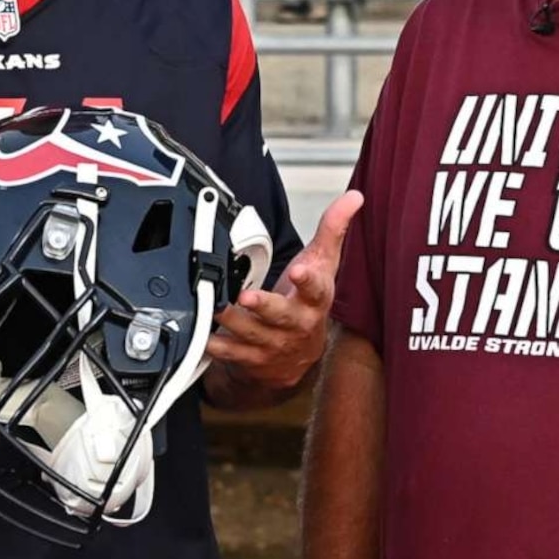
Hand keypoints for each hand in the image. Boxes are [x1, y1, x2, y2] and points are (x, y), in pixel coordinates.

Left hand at [208, 191, 360, 395]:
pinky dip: (215, 346)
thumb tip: (354, 197)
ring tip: (215, 307)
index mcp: (315, 301)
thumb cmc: (308, 304)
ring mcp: (273, 344)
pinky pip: (231, 354)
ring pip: (250, 334)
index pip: (316, 289)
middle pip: (281, 315)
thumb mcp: (323, 267)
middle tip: (246, 297)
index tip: (300, 270)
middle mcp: (296, 324)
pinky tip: (203, 338)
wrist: (299, 355)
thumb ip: (333, 230)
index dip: (309, 280)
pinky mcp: (252, 361)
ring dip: (231, 322)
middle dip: (264, 306)